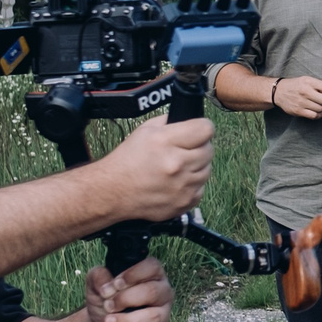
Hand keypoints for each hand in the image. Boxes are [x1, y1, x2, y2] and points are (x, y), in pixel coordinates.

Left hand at [82, 255, 172, 321]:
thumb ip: (98, 276)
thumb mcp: (96, 285)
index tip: (115, 285)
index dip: (132, 275)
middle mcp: (162, 292)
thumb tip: (106, 282)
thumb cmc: (104, 301)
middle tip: (108, 306)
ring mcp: (163, 315)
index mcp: (151, 275)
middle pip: (152, 292)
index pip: (152, 267)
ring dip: (126, 321)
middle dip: (126, 299)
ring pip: (153, 317)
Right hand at [98, 112, 214, 222]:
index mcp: (166, 142)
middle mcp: (176, 164)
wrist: (112, 191)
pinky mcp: (184, 202)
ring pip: (207, 170)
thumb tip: (190, 119)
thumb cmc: (127, 160)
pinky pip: (201, 188)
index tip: (197, 131)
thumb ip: (171, 122)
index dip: (202, 127)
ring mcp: (182, 186)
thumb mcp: (145, 130)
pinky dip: (192, 185)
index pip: (206, 129)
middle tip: (184, 150)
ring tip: (178, 167)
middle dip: (199, 147)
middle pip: (209, 150)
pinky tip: (176, 182)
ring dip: (197, 167)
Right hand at [273, 75, 321, 120]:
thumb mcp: (306, 79)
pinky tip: (317, 111)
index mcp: (308, 82)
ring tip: (319, 104)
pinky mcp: (298, 111)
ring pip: (321, 108)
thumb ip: (318, 84)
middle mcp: (305, 92)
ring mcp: (301, 102)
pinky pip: (314, 116)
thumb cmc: (295, 85)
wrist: (278, 92)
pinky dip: (318, 115)